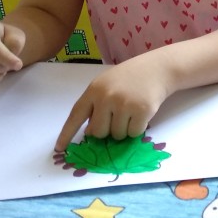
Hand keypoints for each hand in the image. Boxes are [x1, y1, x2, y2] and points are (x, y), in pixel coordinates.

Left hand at [55, 58, 172, 151]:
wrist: (158, 68)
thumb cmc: (130, 78)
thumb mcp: (107, 85)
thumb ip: (95, 105)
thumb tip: (90, 133)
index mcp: (94, 90)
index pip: (76, 115)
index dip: (67, 133)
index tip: (59, 149)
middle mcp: (106, 97)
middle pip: (98, 132)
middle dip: (107, 130)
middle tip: (117, 117)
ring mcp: (124, 104)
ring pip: (117, 135)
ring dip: (124, 129)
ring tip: (131, 111)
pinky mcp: (141, 111)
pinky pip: (134, 134)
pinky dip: (137, 128)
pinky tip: (141, 113)